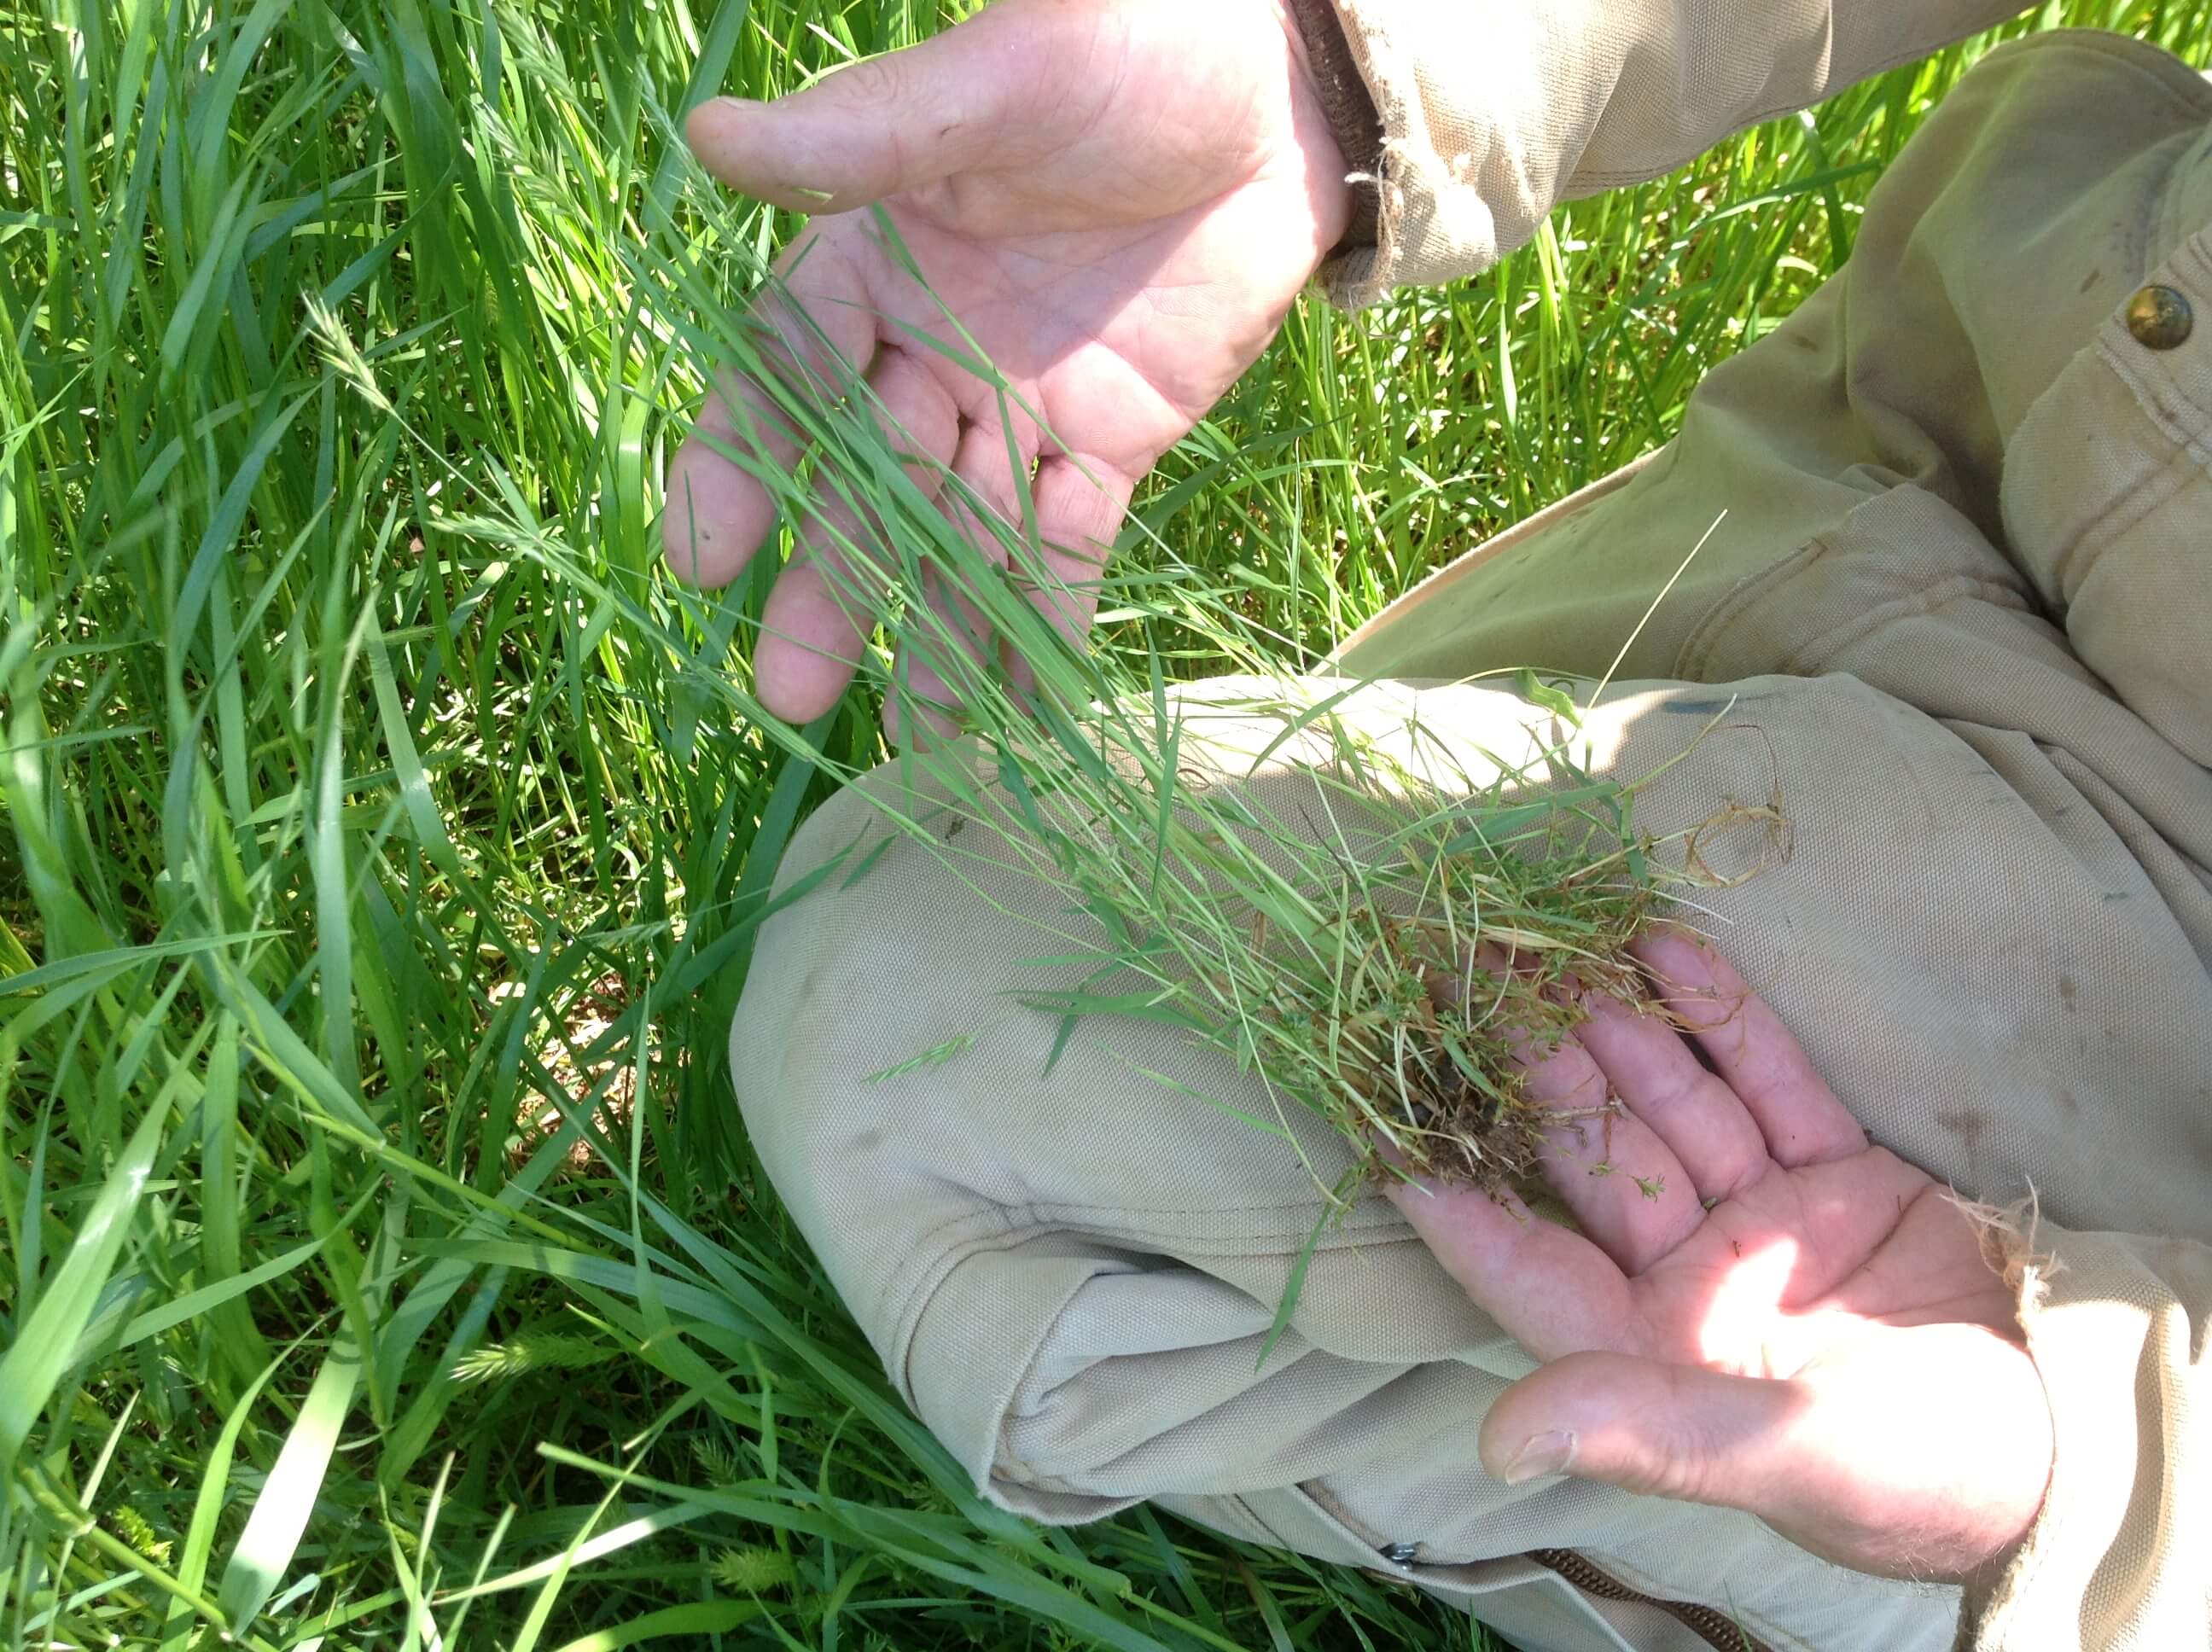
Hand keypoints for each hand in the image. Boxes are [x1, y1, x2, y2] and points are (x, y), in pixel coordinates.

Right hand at [666, 0, 1351, 738]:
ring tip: (912, 740)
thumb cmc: (1129, 45)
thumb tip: (711, 138)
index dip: (742, 466)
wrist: (1282, 86)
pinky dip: (1044, 622)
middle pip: (865, 484)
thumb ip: (867, 133)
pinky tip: (1019, 709)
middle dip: (832, 586)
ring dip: (936, 633)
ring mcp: (1016, 405)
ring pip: (961, 536)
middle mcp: (927, 347)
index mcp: (872, 258)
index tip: (705, 558)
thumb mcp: (996, 81)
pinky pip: (1066, 546)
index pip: (784, 376)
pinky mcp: (1108, 444)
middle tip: (792, 693)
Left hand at [1388, 930, 2052, 1581]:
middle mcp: (1689, 1278)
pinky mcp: (1838, 1177)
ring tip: (1541, 937)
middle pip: (1590, 1158)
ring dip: (1610, 1023)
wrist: (2075, 1443)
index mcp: (1651, 1352)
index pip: (1528, 1266)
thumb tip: (1498, 1444)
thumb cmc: (1922, 1483)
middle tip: (1455, 973)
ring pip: (1667, 1104)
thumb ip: (1645, 1432)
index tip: (1382, 1122)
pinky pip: (1767, 1083)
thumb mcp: (1786, 1461)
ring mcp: (1763, 1220)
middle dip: (1527, 1067)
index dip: (1456, 1199)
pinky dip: (1722, 1018)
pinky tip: (1663, 944)